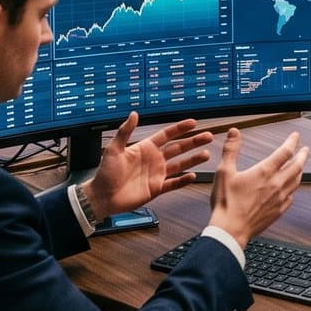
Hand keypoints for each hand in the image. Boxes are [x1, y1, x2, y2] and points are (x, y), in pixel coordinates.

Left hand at [85, 114, 214, 214]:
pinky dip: (184, 180)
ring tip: (207, 154)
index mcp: (145, 148)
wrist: (102, 196)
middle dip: (193, 142)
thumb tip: (134, 113)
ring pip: (180, 164)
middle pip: (178, 148)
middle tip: (208, 136)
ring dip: (193, 159)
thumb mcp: (114, 149)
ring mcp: (157, 174)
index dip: (180, 129)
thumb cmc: (105, 172)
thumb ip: (125, 132)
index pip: (167, 135)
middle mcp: (154, 160)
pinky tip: (194, 175)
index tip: (193, 122)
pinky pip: (174, 183)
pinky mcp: (156, 189)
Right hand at [207, 129, 308, 244]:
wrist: (231, 230)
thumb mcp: (224, 172)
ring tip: (300, 166)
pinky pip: (291, 197)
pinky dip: (293, 189)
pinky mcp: (278, 211)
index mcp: (265, 172)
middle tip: (305, 150)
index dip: (292, 141)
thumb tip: (234, 133)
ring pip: (297, 181)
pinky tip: (290, 190)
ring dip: (300, 171)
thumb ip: (230, 150)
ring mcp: (279, 198)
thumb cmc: (227, 203)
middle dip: (303, 155)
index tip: (295, 136)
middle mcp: (276, 184)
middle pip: (297, 166)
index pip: (285, 151)